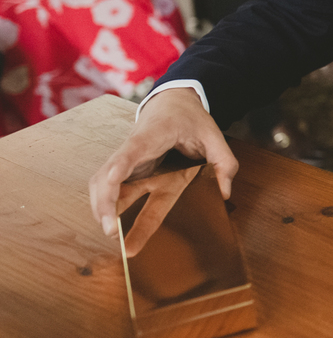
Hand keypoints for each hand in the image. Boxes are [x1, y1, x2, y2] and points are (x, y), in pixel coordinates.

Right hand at [89, 88, 238, 239]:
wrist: (172, 103)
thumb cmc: (190, 118)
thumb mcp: (214, 134)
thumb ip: (224, 161)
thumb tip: (225, 191)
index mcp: (154, 135)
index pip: (133, 149)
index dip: (121, 165)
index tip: (112, 179)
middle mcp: (134, 150)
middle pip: (110, 173)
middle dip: (105, 201)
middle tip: (112, 230)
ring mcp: (128, 161)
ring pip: (104, 183)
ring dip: (102, 208)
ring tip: (112, 234)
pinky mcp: (128, 170)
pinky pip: (110, 188)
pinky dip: (106, 206)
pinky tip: (113, 227)